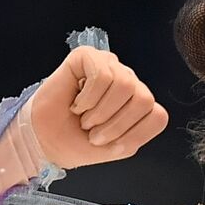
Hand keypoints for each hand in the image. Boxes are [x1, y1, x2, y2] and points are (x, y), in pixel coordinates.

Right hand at [29, 45, 168, 168]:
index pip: (158, 116)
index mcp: (138, 104)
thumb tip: (154, 111)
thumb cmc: (79, 142)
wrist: (46, 142)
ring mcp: (110, 66)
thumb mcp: (118, 147)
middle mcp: (128, 81)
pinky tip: (77, 103)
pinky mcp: (88, 56)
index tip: (110, 143)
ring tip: (84, 118)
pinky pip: (103, 74)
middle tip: (94, 131)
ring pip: (125, 84)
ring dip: (100, 111)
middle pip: (144, 99)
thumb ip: (141, 131)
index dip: (134, 134)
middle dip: (117, 124)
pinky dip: (89, 97)